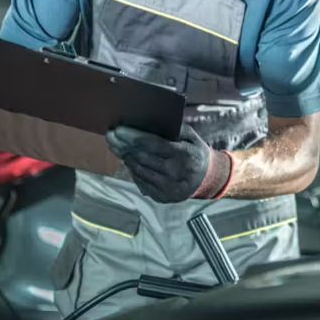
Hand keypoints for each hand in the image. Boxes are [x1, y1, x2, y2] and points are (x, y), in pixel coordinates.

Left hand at [106, 124, 231, 202]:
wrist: (207, 179)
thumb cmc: (195, 152)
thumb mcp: (192, 137)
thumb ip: (174, 129)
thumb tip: (151, 122)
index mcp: (185, 156)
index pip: (154, 145)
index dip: (134, 137)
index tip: (119, 130)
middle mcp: (176, 173)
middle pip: (143, 158)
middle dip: (124, 146)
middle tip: (111, 137)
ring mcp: (168, 188)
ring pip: (139, 171)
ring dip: (127, 158)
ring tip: (118, 148)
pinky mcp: (162, 197)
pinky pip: (141, 183)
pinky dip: (134, 171)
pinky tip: (130, 162)